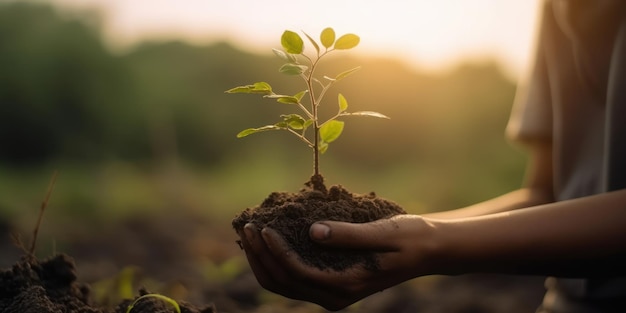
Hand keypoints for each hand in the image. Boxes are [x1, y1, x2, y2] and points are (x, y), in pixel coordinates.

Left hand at [236, 215, 434, 310]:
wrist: (426, 249)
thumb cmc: (409, 238)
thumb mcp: (382, 233)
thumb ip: (348, 235)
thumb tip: (312, 232)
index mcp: (347, 285)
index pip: (297, 273)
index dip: (275, 251)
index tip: (263, 226)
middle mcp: (334, 295)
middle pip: (283, 282)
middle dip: (260, 256)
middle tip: (247, 226)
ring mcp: (330, 292)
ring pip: (283, 283)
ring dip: (262, 259)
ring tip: (249, 231)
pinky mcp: (329, 282)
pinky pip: (292, 276)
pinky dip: (275, 259)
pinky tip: (267, 237)